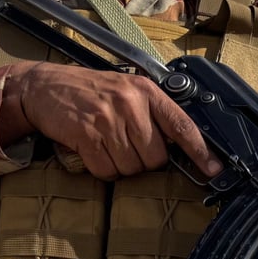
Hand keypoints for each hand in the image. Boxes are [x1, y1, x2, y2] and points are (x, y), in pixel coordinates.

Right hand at [0, 61, 222, 180]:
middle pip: (156, 158)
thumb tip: (183, 148)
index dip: (201, 152)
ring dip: (120, 165)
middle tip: (124, 144)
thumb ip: (155, 115)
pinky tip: (92, 150)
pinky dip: (101, 168)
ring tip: (106, 144)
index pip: (183, 126)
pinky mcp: (86, 134)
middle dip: (143, 160)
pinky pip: (107, 171)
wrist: (42, 87)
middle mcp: (130, 103)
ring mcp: (107, 119)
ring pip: (132, 168)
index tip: (215, 170)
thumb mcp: (128, 92)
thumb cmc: (92, 93)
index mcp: (146, 92)